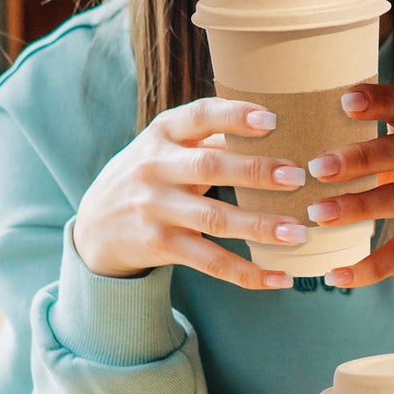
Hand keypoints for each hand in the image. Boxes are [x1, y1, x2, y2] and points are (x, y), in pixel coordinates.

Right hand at [73, 97, 308, 285]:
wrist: (95, 226)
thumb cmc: (152, 173)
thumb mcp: (168, 145)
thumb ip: (212, 134)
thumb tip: (278, 126)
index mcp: (163, 133)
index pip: (199, 116)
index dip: (234, 117)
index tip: (272, 120)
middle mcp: (155, 167)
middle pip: (209, 167)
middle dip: (256, 172)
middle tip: (298, 177)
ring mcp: (155, 208)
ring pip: (214, 219)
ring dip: (259, 226)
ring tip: (298, 232)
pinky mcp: (159, 245)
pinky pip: (208, 261)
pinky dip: (245, 272)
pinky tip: (279, 277)